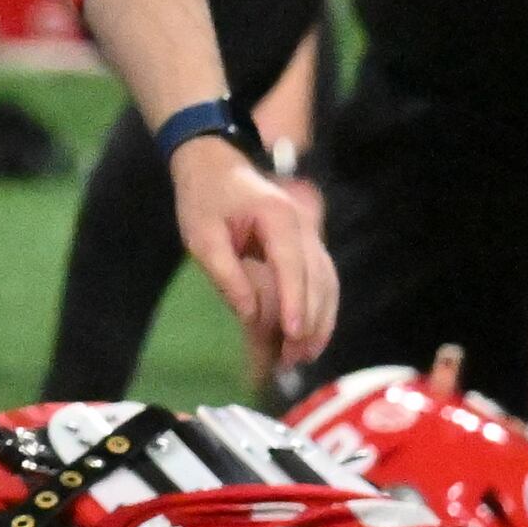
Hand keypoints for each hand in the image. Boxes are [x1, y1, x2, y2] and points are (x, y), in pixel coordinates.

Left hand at [170, 139, 336, 386]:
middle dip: (309, 321)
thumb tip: (249, 314)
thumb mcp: (201, 236)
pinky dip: (320, 308)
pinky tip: (312, 335)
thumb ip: (225, 274)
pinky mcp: (306, 247)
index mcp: (277, 217)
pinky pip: (321, 280)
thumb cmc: (205, 199)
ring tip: (304, 356)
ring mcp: (309, 235)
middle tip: (294, 359)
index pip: (293, 264)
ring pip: (326, 283)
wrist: (216, 167)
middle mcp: (302, 226)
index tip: (294, 332)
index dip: (295, 300)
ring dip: (320, 321)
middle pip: (316, 279)